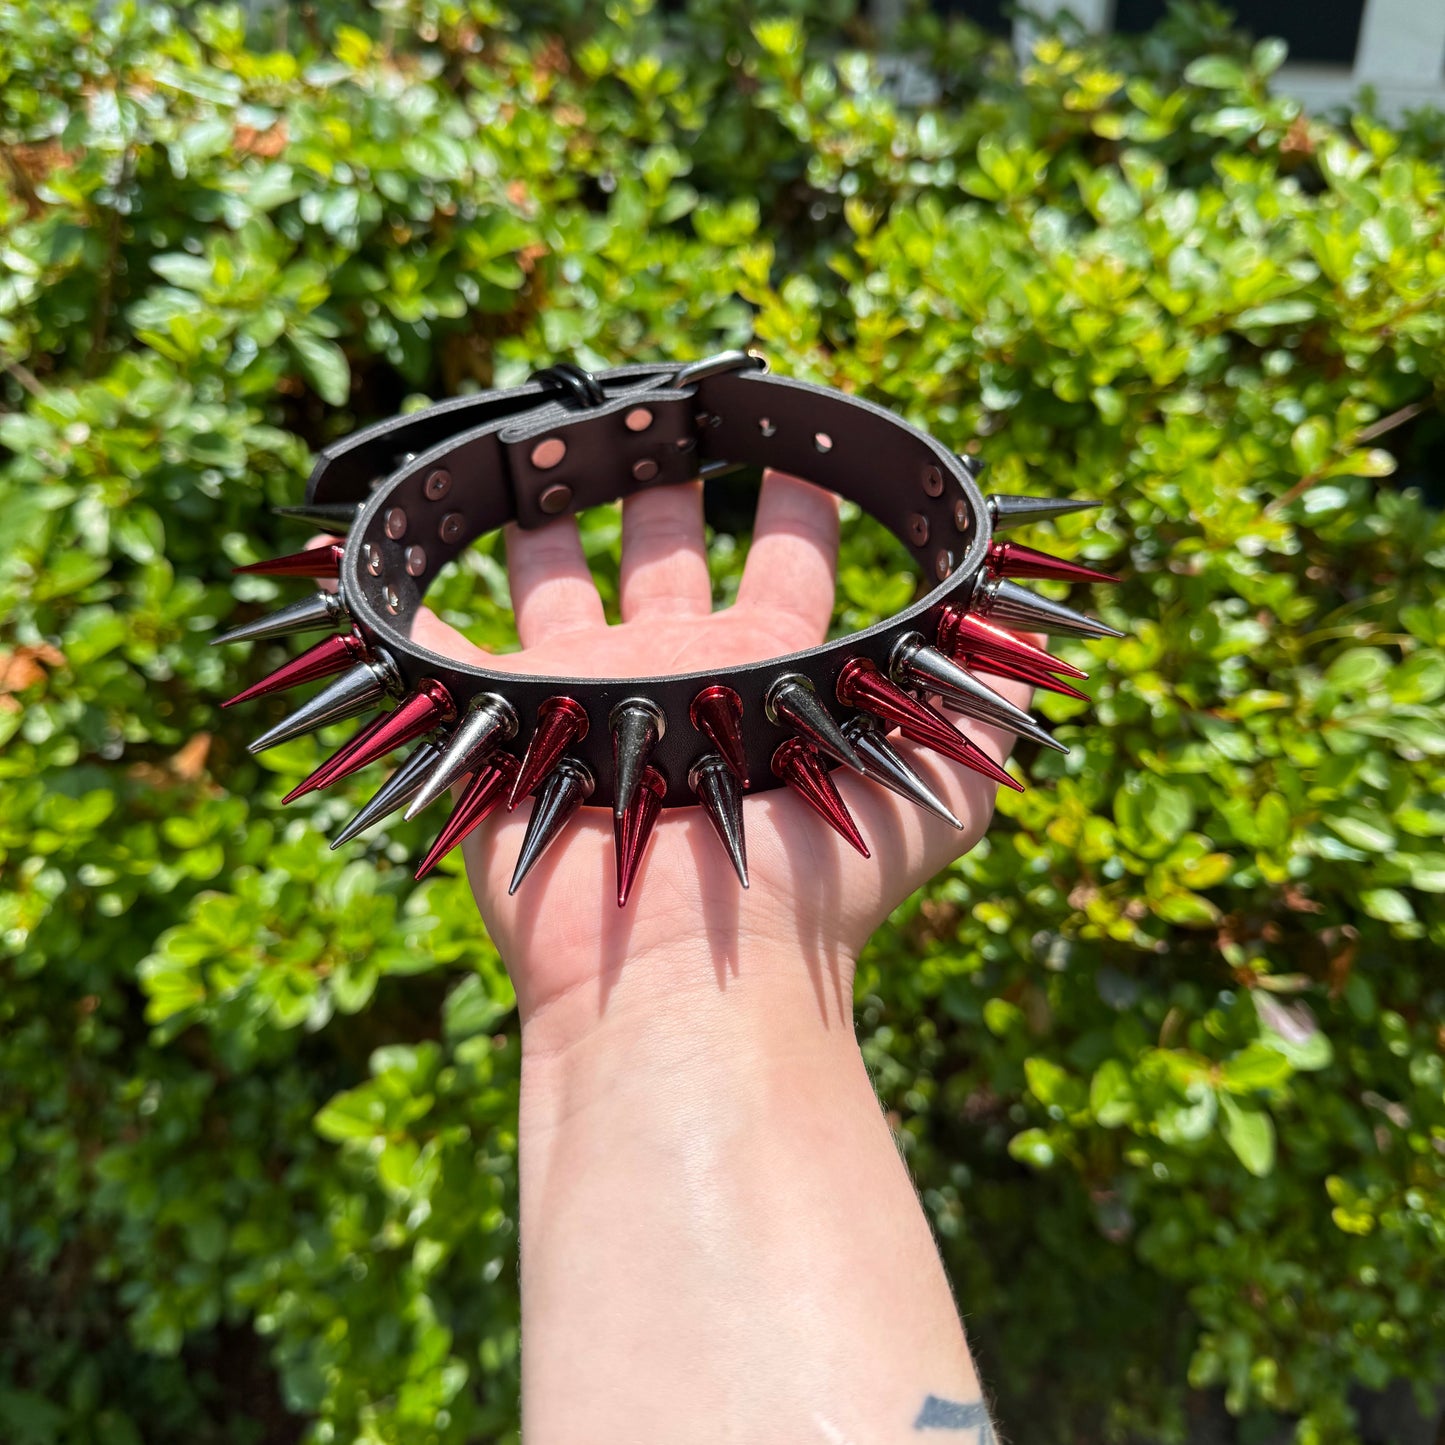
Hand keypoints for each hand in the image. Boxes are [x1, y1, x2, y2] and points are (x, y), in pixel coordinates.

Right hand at [386, 469, 1034, 1033]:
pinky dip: (411, 620)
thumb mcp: (946, 791)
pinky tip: (383, 568)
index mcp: (772, 672)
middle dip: (662, 482)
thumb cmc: (819, 884)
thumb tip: (1044, 641)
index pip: (791, 559)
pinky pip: (442, 663)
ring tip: (534, 452)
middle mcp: (680, 674)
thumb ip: (989, 707)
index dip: (802, 498)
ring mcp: (587, 697)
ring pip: (553, 586)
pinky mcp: (502, 729)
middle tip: (656, 411)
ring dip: (546, 525)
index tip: (806, 434)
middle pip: (666, 553)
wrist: (697, 972)